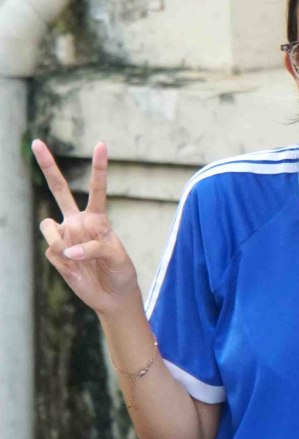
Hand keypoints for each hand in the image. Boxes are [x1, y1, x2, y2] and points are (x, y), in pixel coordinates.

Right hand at [32, 139, 139, 317]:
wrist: (112, 296)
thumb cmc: (121, 273)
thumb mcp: (119, 258)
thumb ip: (96, 247)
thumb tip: (68, 249)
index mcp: (98, 218)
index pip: (97, 189)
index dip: (98, 168)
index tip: (102, 144)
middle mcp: (78, 222)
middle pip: (58, 190)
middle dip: (47, 166)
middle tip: (37, 142)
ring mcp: (64, 236)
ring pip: (48, 226)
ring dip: (61, 242)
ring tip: (77, 258)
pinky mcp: (55, 253)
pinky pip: (53, 251)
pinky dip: (65, 262)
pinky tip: (75, 270)